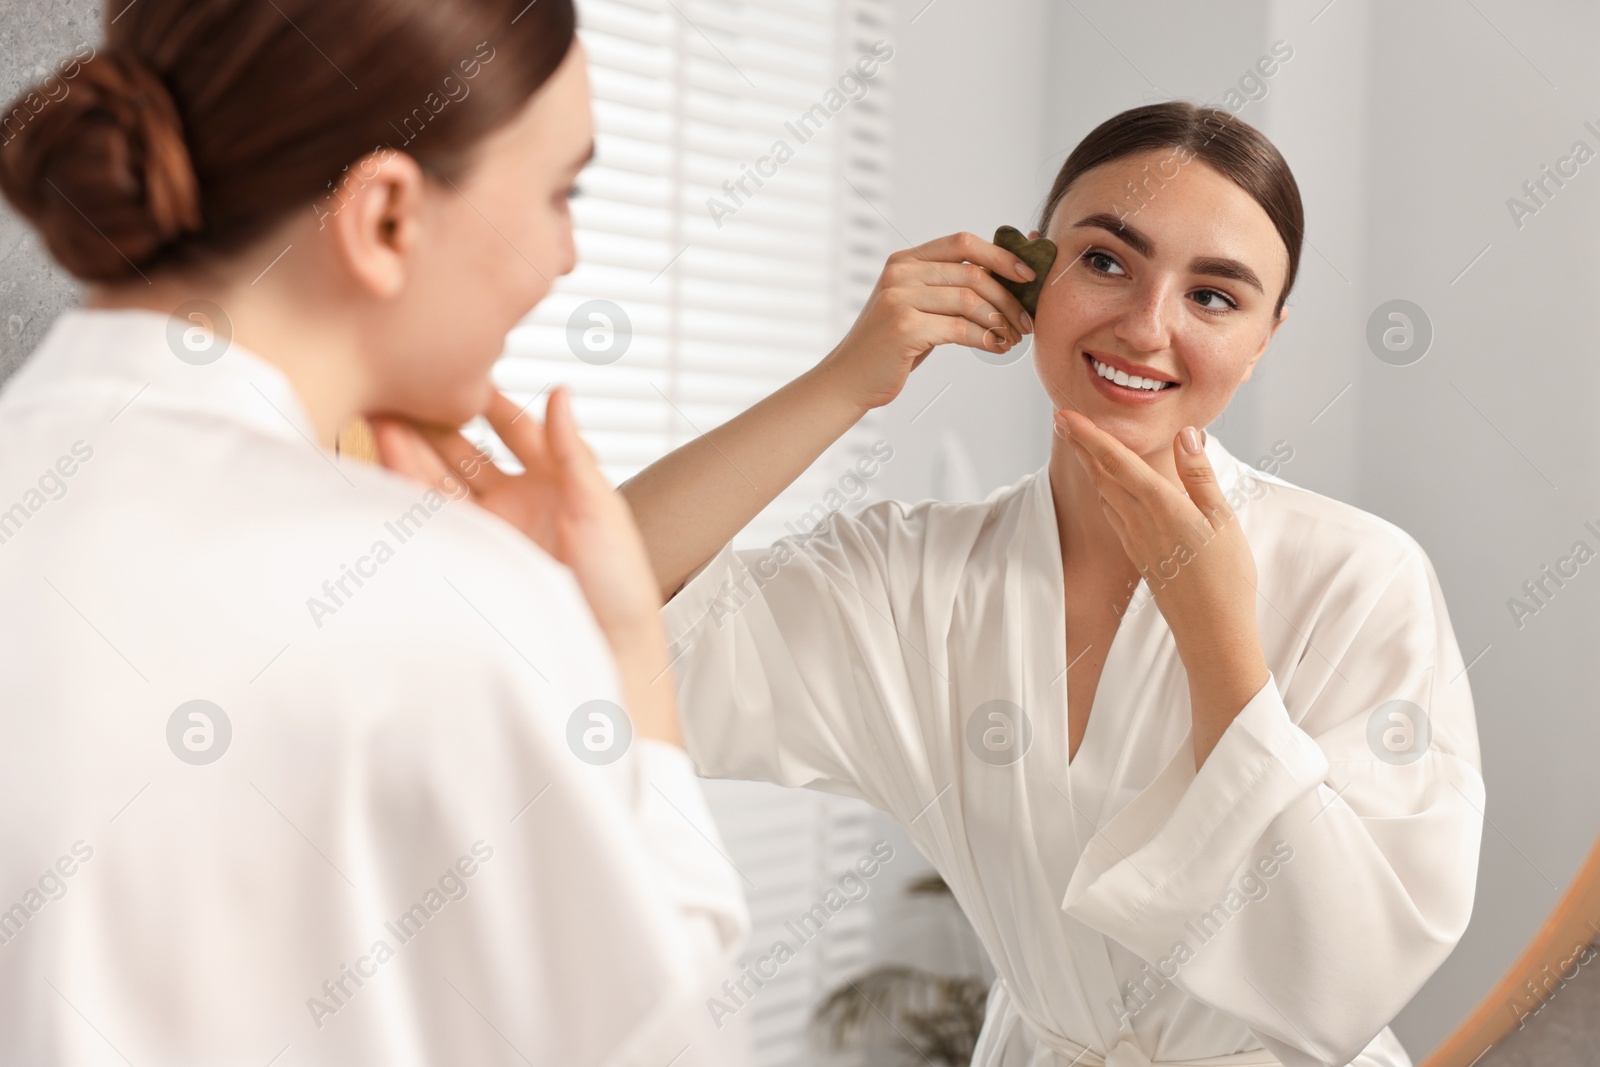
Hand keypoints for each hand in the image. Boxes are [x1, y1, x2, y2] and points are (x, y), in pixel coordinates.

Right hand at [371, 388, 681, 744]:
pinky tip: (384, 454)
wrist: (604, 650)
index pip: (516, 429)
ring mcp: (491, 530)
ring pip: (442, 479)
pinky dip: (407, 485)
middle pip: (468, 452)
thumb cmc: (619, 581)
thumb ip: (572, 451)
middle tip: (400, 389)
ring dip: (411, 448)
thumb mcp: (600, 508)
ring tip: (378, 414)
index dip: (488, 401)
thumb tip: (561, 390)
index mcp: (557, 481)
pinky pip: (433, 515)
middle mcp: (518, 502)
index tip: (459, 369)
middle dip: (434, 423)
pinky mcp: (470, 557)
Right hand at [820, 231, 1036, 411]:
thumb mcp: (918, 307)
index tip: (1028, 275)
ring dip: (1000, 321)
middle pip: (972, 273)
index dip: (1000, 255)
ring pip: (969, 300)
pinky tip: (996, 348)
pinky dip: (985, 339)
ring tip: (1013, 338)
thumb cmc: (892, 346)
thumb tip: (1006, 278)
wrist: (850, 379)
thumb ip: (948, 289)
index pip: (963, 243)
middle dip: (1008, 299)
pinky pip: (960, 328)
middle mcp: (900, 272)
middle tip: (1026, 322)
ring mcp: (899, 298)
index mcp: (905, 260)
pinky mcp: (904, 326)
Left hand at [1055, 410, 1268, 763]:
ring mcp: (1136, 539)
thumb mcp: (1222, 520)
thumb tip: (1186, 434)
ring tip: (1080, 444)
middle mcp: (1139, 521)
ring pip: (1106, 493)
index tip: (1063, 414)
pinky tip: (1107, 488)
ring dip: (1091, 466)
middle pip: (1103, 474)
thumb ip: (1200, 475)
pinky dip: (1105, 491)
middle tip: (1060, 419)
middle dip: (1081, 445)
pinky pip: (1114, 514)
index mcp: (1160, 506)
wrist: (1211, 632)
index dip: (1088, 435)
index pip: (1116, 461)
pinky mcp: (1139, 554)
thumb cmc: (1226, 578)